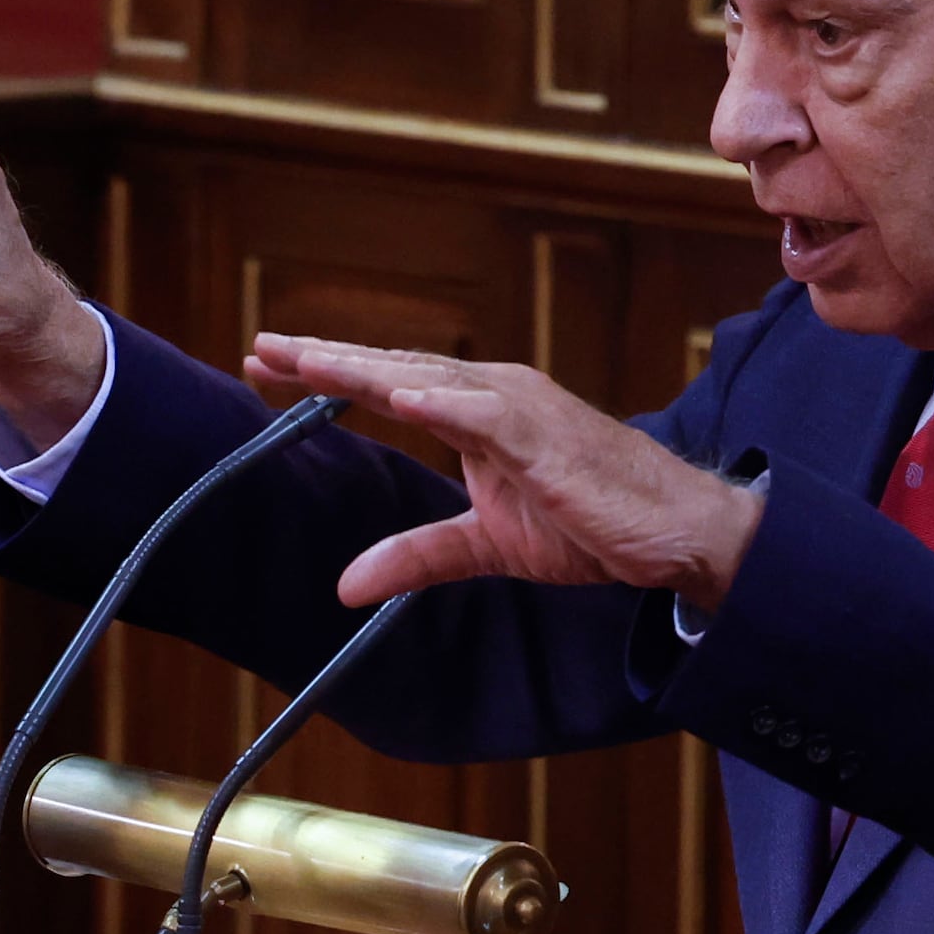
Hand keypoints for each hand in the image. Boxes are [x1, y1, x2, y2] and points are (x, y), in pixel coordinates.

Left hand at [247, 335, 764, 610]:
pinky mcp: (551, 439)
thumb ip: (416, 556)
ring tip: (307, 360)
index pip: (387, 384)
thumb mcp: (485, 544)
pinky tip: (403, 399)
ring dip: (368, 369)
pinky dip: (447, 404)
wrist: (674, 533)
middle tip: (259, 347)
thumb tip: (345, 586)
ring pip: (431, 379)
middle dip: (325, 358)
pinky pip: (491, 416)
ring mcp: (522, 410)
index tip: (263, 366)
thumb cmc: (590, 523)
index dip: (325, 374)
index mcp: (476, 412)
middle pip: (396, 369)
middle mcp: (493, 395)